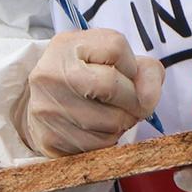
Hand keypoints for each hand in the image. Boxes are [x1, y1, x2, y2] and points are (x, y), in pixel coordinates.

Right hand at [11, 29, 163, 157]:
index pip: (116, 47)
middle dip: (133, 98)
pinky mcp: (51, 140)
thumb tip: (149, 98)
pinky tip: (99, 129)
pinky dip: (110, 139)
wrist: (42, 106)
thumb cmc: (85, 79)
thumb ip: (144, 70)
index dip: (131, 64)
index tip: (124, 72)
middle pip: (112, 85)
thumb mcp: (111, 60)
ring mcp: (48, 108)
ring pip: (112, 121)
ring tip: (112, 114)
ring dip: (124, 121)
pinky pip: (101, 145)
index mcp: (66, 46)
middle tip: (131, 102)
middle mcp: (51, 74)